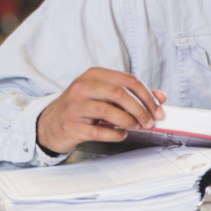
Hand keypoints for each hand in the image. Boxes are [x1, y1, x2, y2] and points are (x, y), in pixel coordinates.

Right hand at [36, 67, 165, 154]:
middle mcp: (82, 87)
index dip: (147, 96)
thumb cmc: (83, 107)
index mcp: (94, 75)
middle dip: (141, 109)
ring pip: (108, 110)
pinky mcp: (70, 126)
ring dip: (128, 121)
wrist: (50, 124)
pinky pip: (97, 131)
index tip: (158, 110)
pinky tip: (121, 135)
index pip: (128, 80)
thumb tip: (161, 97)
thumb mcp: (106, 96)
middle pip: (119, 93)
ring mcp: (74, 106)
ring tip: (136, 127)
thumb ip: (133, 94)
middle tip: (150, 121)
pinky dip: (114, 134)